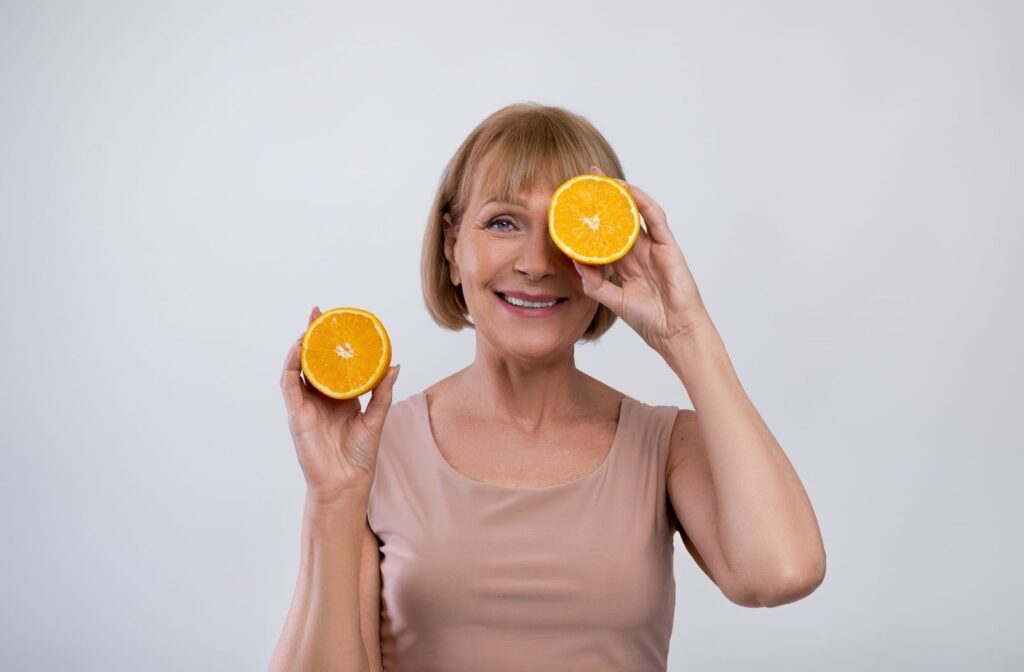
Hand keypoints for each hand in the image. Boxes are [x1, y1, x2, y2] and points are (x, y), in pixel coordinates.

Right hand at [279, 306, 399, 503]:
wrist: (346, 483)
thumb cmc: (360, 456)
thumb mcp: (376, 418)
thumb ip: (382, 392)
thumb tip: (395, 364)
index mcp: (339, 397)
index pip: (334, 363)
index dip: (334, 343)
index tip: (340, 321)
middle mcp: (320, 398)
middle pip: (314, 360)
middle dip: (315, 335)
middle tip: (320, 312)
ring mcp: (305, 404)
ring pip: (299, 368)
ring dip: (301, 345)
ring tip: (309, 325)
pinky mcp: (295, 413)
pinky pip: (289, 384)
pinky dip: (291, 364)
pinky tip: (299, 349)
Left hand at [573, 167, 709, 351]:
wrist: (675, 332)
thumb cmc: (650, 320)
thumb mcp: (614, 300)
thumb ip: (595, 283)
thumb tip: (576, 263)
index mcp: (627, 264)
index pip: (605, 236)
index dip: (591, 221)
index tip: (572, 207)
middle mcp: (640, 252)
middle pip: (619, 218)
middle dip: (603, 199)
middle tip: (584, 180)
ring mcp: (654, 246)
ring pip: (636, 212)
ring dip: (620, 193)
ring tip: (601, 178)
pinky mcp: (668, 245)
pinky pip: (654, 217)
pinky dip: (641, 201)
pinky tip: (626, 189)